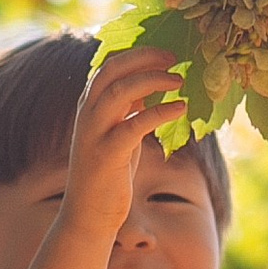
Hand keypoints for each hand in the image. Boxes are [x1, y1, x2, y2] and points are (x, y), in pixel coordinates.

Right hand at [64, 45, 187, 232]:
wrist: (89, 216)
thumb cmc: (109, 175)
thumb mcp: (121, 134)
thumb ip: (130, 109)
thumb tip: (153, 85)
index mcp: (90, 106)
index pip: (110, 64)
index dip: (138, 53)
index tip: (166, 52)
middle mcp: (87, 114)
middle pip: (112, 69)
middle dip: (144, 58)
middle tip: (174, 57)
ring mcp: (94, 133)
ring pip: (119, 92)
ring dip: (151, 80)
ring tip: (179, 80)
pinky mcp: (107, 154)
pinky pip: (134, 125)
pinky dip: (159, 113)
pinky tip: (180, 109)